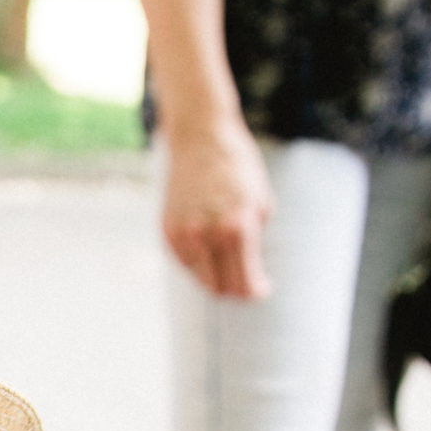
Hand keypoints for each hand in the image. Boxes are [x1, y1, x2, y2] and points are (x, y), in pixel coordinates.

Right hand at [160, 116, 273, 299]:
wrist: (200, 138)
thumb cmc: (237, 169)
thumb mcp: (259, 204)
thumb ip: (253, 242)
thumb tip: (248, 273)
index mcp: (237, 230)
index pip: (244, 285)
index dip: (256, 292)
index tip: (263, 288)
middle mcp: (207, 237)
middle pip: (220, 289)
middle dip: (236, 290)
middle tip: (247, 281)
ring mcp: (183, 235)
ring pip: (200, 278)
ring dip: (217, 275)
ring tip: (229, 257)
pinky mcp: (167, 230)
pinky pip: (185, 262)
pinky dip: (199, 260)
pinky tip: (210, 242)